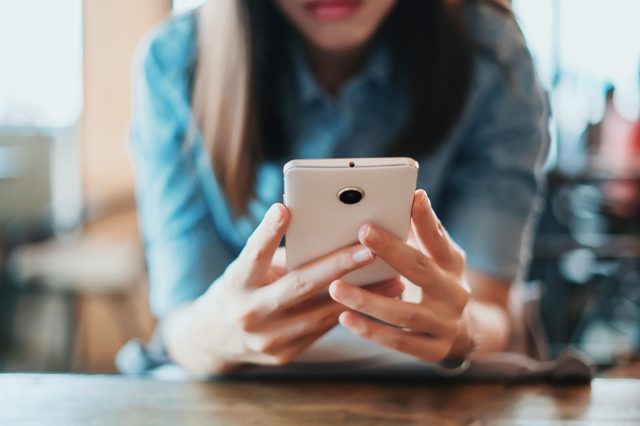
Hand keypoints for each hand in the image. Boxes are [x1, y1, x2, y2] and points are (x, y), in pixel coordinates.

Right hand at [163, 204, 403, 374]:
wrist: (213, 339)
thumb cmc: (238, 290)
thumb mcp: (246, 270)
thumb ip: (278, 255)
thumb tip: (324, 232)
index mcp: (236, 284)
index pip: (253, 255)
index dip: (267, 233)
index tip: (283, 209)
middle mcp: (249, 313)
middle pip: (298, 286)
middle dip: (338, 265)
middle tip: (370, 248)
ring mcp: (268, 339)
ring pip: (320, 313)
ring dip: (359, 295)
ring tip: (392, 277)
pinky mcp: (285, 355)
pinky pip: (321, 330)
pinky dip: (349, 313)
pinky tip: (376, 301)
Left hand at [329, 190, 471, 362]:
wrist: (461, 332)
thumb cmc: (436, 281)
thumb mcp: (437, 257)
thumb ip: (421, 232)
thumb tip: (408, 197)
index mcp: (452, 264)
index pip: (438, 238)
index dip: (426, 219)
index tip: (412, 197)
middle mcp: (453, 293)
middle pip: (421, 270)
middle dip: (392, 250)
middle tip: (362, 232)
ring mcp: (445, 324)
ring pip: (405, 313)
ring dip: (369, 300)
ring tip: (336, 287)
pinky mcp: (433, 350)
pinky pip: (399, 342)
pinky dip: (371, 331)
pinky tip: (345, 319)